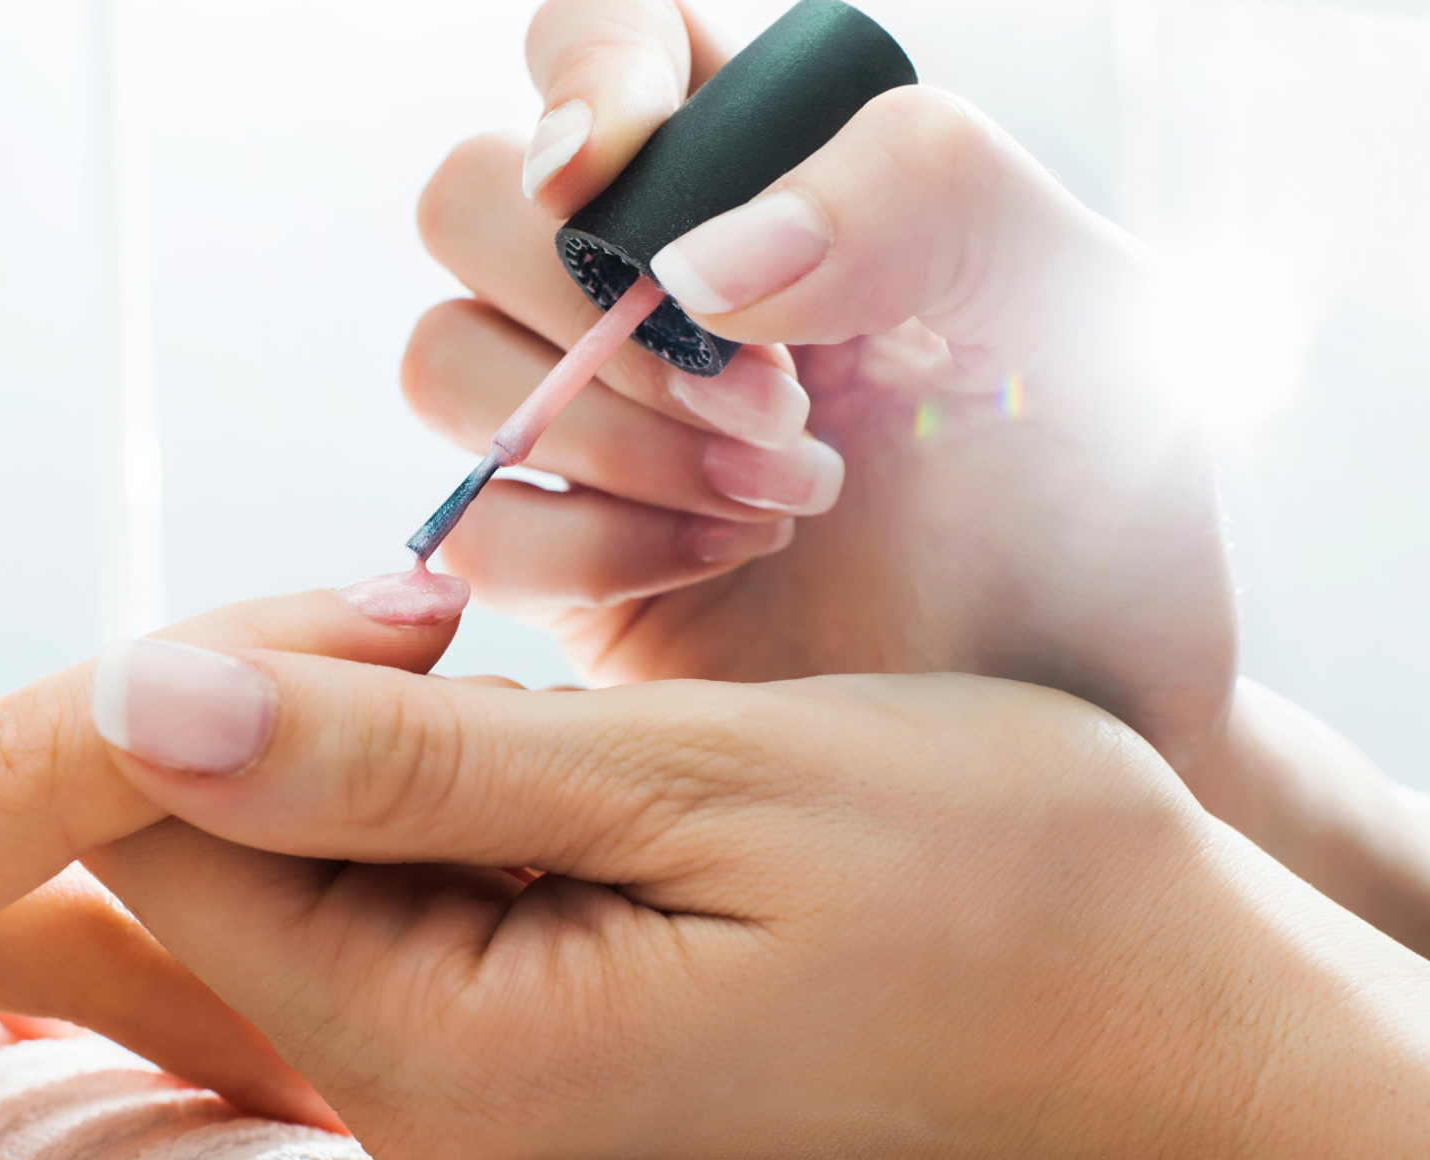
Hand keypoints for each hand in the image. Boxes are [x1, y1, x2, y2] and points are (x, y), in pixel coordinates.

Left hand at [84, 646, 1429, 1159]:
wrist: (1150, 1001)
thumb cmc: (978, 877)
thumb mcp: (689, 779)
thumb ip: (396, 758)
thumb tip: (139, 701)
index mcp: (443, 1052)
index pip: (157, 840)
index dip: (232, 674)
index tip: (408, 603)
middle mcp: (424, 1100)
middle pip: (219, 851)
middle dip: (331, 703)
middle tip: (506, 647)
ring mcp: (471, 1081)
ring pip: (314, 851)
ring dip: (417, 743)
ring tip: (599, 734)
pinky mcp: (521, 1038)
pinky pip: (408, 881)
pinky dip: (471, 791)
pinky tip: (593, 776)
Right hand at [406, 0, 1233, 785]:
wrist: (1086, 709)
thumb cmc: (1099, 497)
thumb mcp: (1085, 300)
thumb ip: (923, 194)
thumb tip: (695, 264)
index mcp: (768, 170)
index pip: (601, 40)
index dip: (580, 78)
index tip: (608, 173)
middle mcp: (653, 285)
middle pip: (469, 200)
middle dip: (596, 305)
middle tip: (774, 402)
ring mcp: (592, 426)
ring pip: (444, 361)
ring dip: (603, 432)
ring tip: (782, 502)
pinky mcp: (563, 564)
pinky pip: (467, 524)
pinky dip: (582, 545)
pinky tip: (719, 561)